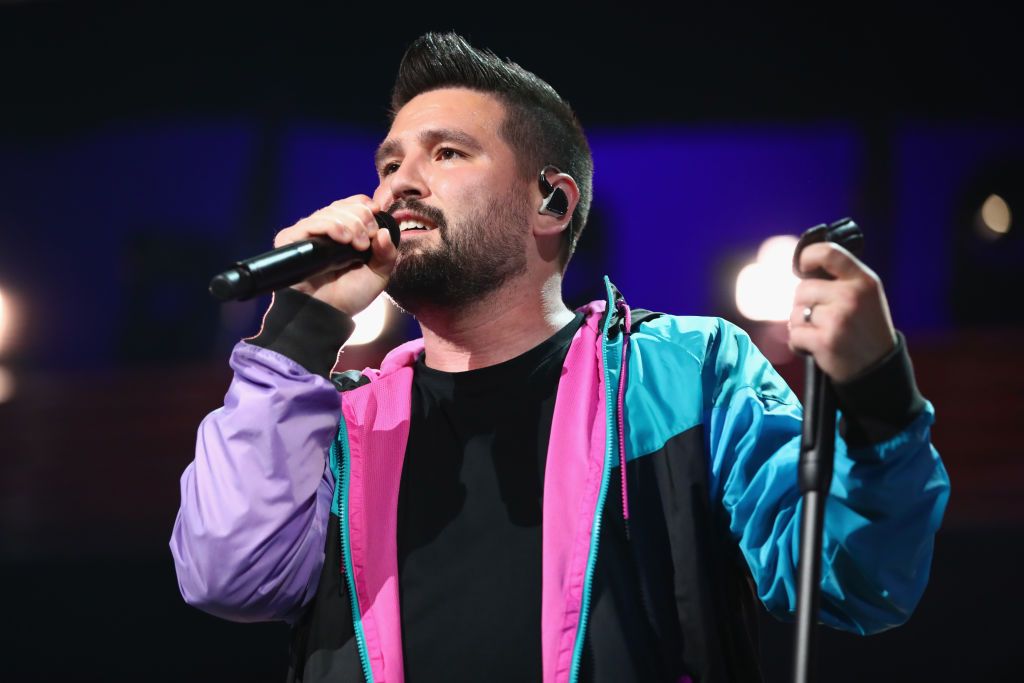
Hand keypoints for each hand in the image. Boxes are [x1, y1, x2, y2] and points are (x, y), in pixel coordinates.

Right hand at [272, 195, 397, 315]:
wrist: (328, 314)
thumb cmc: (349, 296)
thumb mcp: (378, 274)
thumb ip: (386, 254)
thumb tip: (384, 232)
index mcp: (345, 233)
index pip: (352, 205)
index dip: (364, 206)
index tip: (376, 213)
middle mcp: (325, 231)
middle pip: (342, 207)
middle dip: (361, 218)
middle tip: (367, 240)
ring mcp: (308, 235)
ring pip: (328, 212)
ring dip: (349, 223)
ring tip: (358, 244)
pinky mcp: (291, 240)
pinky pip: (309, 223)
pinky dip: (329, 226)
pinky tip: (342, 238)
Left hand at [788, 242, 896, 381]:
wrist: (878, 367)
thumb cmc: (865, 328)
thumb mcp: (864, 296)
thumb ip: (839, 279)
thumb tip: (801, 266)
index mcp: (863, 280)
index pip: (828, 252)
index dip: (808, 256)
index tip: (802, 266)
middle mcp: (852, 295)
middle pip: (802, 289)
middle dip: (804, 305)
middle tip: (822, 319)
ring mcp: (839, 318)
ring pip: (795, 313)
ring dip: (801, 326)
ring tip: (822, 333)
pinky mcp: (826, 341)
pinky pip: (794, 335)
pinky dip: (799, 344)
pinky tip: (815, 348)